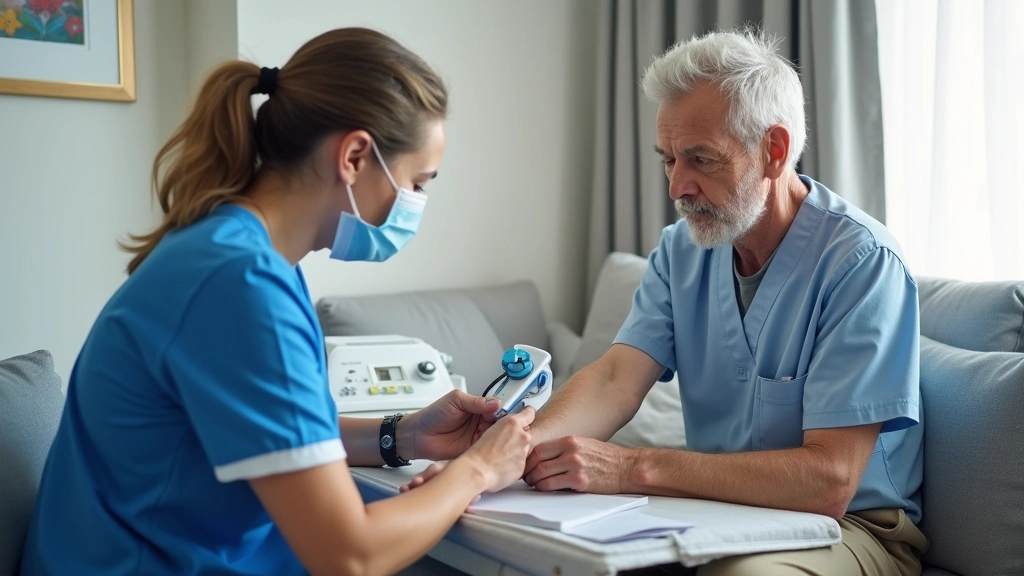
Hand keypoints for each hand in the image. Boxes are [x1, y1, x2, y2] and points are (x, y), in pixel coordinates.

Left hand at [401, 408, 535, 493]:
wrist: (417, 436)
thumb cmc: (433, 415)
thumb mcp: (455, 401)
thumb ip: (475, 402)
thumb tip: (495, 402)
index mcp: (478, 408)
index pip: (498, 409)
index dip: (508, 412)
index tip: (518, 415)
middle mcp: (480, 423)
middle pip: (501, 425)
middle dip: (510, 428)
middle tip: (520, 430)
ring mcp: (477, 439)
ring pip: (497, 439)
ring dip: (504, 441)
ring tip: (515, 441)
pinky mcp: (473, 452)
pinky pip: (487, 452)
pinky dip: (495, 452)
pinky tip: (502, 453)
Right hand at [463, 407, 535, 492]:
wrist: (478, 470)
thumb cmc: (479, 451)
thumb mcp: (492, 429)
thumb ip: (507, 427)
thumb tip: (511, 429)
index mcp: (513, 423)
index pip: (529, 413)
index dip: (528, 414)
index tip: (528, 414)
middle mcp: (522, 436)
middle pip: (526, 433)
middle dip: (519, 437)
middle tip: (505, 443)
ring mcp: (525, 451)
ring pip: (525, 448)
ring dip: (517, 450)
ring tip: (501, 456)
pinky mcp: (524, 465)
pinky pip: (521, 462)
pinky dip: (515, 463)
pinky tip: (503, 464)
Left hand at [523, 436, 635, 493]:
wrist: (626, 467)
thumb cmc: (606, 457)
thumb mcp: (583, 444)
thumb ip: (564, 448)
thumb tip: (544, 455)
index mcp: (570, 440)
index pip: (539, 447)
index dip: (528, 458)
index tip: (524, 463)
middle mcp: (570, 451)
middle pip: (537, 460)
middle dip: (527, 470)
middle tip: (525, 476)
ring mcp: (575, 465)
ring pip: (542, 473)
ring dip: (533, 481)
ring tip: (533, 483)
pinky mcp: (579, 481)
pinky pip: (552, 485)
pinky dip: (544, 488)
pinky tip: (544, 488)